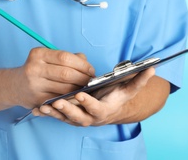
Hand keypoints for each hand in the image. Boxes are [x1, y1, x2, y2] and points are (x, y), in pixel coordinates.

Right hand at [13, 48, 94, 108]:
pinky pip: (60, 99)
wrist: (15, 86)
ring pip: (65, 89)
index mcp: (38, 54)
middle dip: (83, 78)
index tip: (91, 70)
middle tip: (90, 81)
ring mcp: (34, 85)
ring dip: (79, 89)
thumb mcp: (47, 58)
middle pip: (66, 73)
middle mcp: (34, 68)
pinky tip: (75, 96)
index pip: (65, 57)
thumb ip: (68, 58)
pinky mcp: (37, 100)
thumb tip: (86, 63)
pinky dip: (71, 98)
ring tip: (85, 89)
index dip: (82, 64)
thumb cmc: (37, 70)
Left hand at [32, 67, 155, 125]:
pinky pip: (56, 117)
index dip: (88, 103)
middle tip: (57, 102)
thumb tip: (152, 68)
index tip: (80, 95)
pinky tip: (36, 109)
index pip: (96, 108)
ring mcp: (78, 120)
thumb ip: (138, 80)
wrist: (110, 110)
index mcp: (103, 111)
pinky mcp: (69, 118)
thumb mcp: (127, 89)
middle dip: (67, 110)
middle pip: (77, 117)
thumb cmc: (116, 97)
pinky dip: (46, 114)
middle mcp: (90, 118)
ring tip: (43, 106)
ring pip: (64, 118)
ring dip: (53, 113)